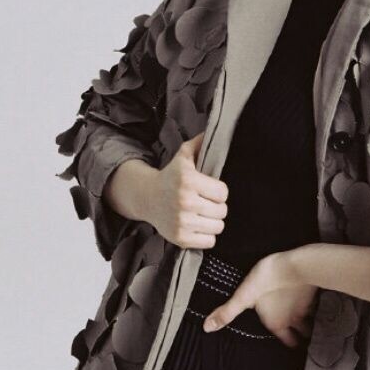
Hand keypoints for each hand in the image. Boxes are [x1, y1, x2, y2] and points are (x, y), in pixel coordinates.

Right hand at [146, 132, 227, 248]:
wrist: (146, 197)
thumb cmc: (171, 176)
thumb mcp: (184, 156)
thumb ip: (201, 143)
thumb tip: (217, 128)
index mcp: (188, 180)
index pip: (223, 193)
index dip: (219, 191)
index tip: (210, 189)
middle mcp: (185, 201)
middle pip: (222, 211)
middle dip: (216, 207)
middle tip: (205, 202)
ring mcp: (182, 222)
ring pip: (218, 227)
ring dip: (213, 221)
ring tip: (202, 214)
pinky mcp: (180, 238)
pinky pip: (209, 242)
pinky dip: (206, 236)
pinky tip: (197, 226)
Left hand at [202, 251, 318, 346]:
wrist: (295, 264)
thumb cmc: (267, 279)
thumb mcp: (243, 296)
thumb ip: (226, 313)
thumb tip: (207, 328)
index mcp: (277, 324)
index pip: (289, 342)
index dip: (291, 343)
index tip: (292, 344)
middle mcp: (293, 320)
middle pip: (303, 335)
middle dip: (302, 337)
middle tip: (301, 336)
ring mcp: (306, 307)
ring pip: (311, 321)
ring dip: (309, 322)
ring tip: (306, 320)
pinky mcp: (313, 294)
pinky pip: (315, 304)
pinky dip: (313, 305)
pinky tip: (308, 299)